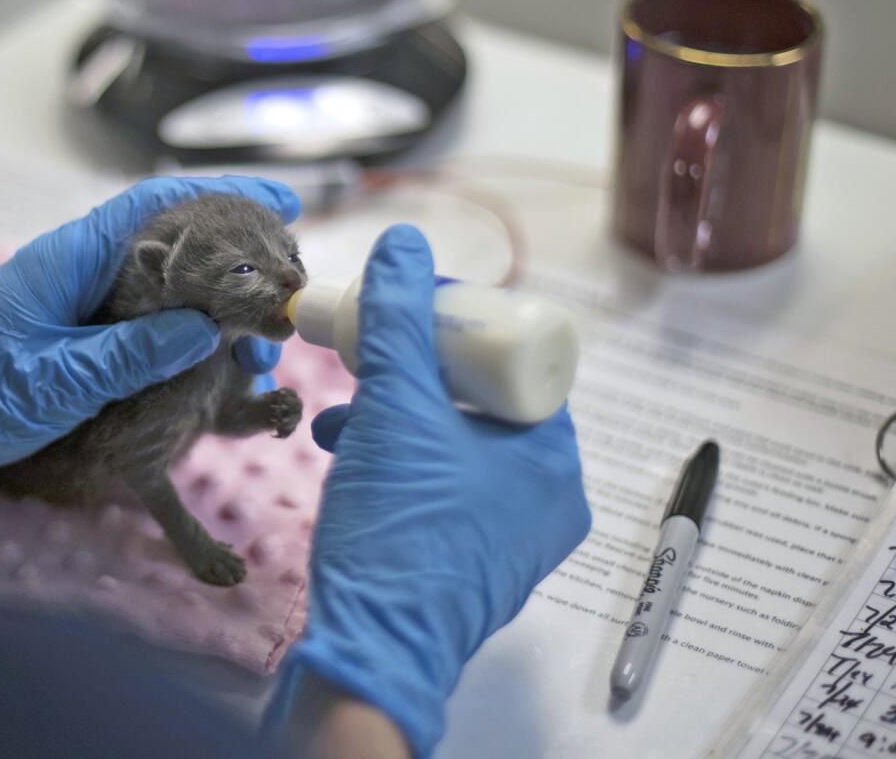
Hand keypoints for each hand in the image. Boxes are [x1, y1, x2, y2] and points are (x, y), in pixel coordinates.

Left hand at [0, 176, 299, 487]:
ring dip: (218, 301)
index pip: (161, 204)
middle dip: (239, 256)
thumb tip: (206, 331)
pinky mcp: (74, 331)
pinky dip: (187, 327)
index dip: (227, 197)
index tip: (283, 206)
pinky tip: (215, 356)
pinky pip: (145, 315)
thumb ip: (130, 355)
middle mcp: (80, 265)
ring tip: (262, 340)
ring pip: (165, 280)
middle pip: (174, 238)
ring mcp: (77, 297)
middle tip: (288, 290)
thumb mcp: (51, 383)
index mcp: (72, 257)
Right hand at [264, 225, 590, 756]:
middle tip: (369, 360)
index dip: (458, 331)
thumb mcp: (395, 410)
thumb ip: (398, 322)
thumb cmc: (398, 530)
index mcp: (553, 458)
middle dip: (415, 378)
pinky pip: (445, 493)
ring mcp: (512, 538)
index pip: (514, 363)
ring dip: (399, 421)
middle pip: (480, 403)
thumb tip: (406, 244)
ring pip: (457, 449)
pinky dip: (402, 467)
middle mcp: (547, 500)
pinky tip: (349, 457)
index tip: (407, 318)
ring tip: (343, 414)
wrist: (372, 650)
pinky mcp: (472, 565)